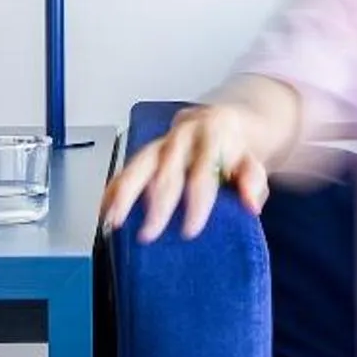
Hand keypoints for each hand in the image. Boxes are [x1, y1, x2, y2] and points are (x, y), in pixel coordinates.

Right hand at [100, 104, 270, 240]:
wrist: (218, 122)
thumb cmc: (235, 151)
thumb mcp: (252, 163)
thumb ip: (252, 181)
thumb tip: (250, 203)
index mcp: (212, 138)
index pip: (202, 174)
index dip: (195, 204)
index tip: (190, 230)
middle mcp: (182, 138)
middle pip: (166, 172)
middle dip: (156, 205)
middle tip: (150, 234)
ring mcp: (161, 143)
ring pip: (139, 166)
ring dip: (124, 195)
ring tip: (113, 220)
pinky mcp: (147, 151)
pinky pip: (126, 168)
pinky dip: (113, 190)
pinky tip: (104, 210)